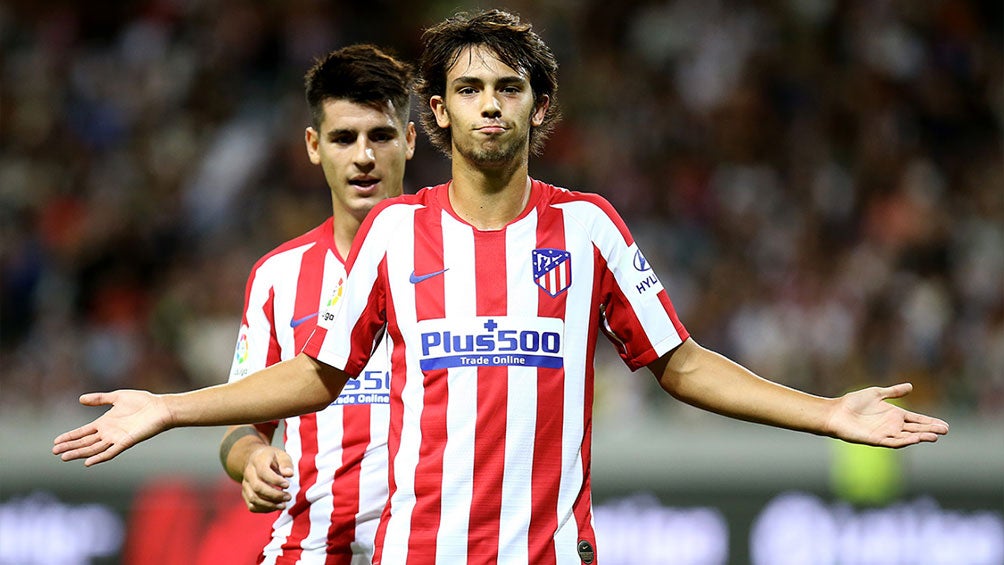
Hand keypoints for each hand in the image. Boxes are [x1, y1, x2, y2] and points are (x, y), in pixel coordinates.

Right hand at [52, 390, 170, 465]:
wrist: (160, 407)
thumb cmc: (142, 401)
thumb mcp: (117, 396)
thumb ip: (99, 399)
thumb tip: (80, 399)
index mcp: (104, 423)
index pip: (83, 432)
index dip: (70, 436)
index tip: (56, 441)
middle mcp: (108, 433)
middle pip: (85, 442)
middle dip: (70, 446)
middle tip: (55, 451)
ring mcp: (116, 438)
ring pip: (93, 449)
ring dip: (79, 453)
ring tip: (64, 456)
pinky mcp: (126, 442)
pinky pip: (110, 452)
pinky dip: (99, 457)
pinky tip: (87, 462)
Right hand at [241, 446, 294, 511]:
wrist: (256, 459)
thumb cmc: (272, 458)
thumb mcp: (281, 455)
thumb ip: (286, 463)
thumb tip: (289, 474)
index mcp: (257, 460)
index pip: (263, 472)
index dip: (275, 481)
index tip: (287, 485)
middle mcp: (248, 473)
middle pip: (257, 487)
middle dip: (274, 495)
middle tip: (288, 497)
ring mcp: (245, 484)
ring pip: (253, 499)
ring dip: (270, 505)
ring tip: (284, 505)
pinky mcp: (245, 494)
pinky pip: (252, 506)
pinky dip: (264, 509)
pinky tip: (276, 507)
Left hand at [826, 383, 948, 447]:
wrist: (836, 412)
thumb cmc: (853, 402)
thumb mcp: (876, 393)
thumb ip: (893, 392)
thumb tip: (910, 386)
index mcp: (895, 414)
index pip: (917, 420)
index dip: (930, 422)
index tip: (945, 425)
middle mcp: (893, 425)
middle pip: (916, 429)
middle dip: (930, 430)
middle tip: (946, 430)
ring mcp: (886, 433)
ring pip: (908, 437)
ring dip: (921, 437)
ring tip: (935, 436)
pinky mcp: (877, 440)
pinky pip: (894, 442)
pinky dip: (905, 441)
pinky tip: (915, 439)